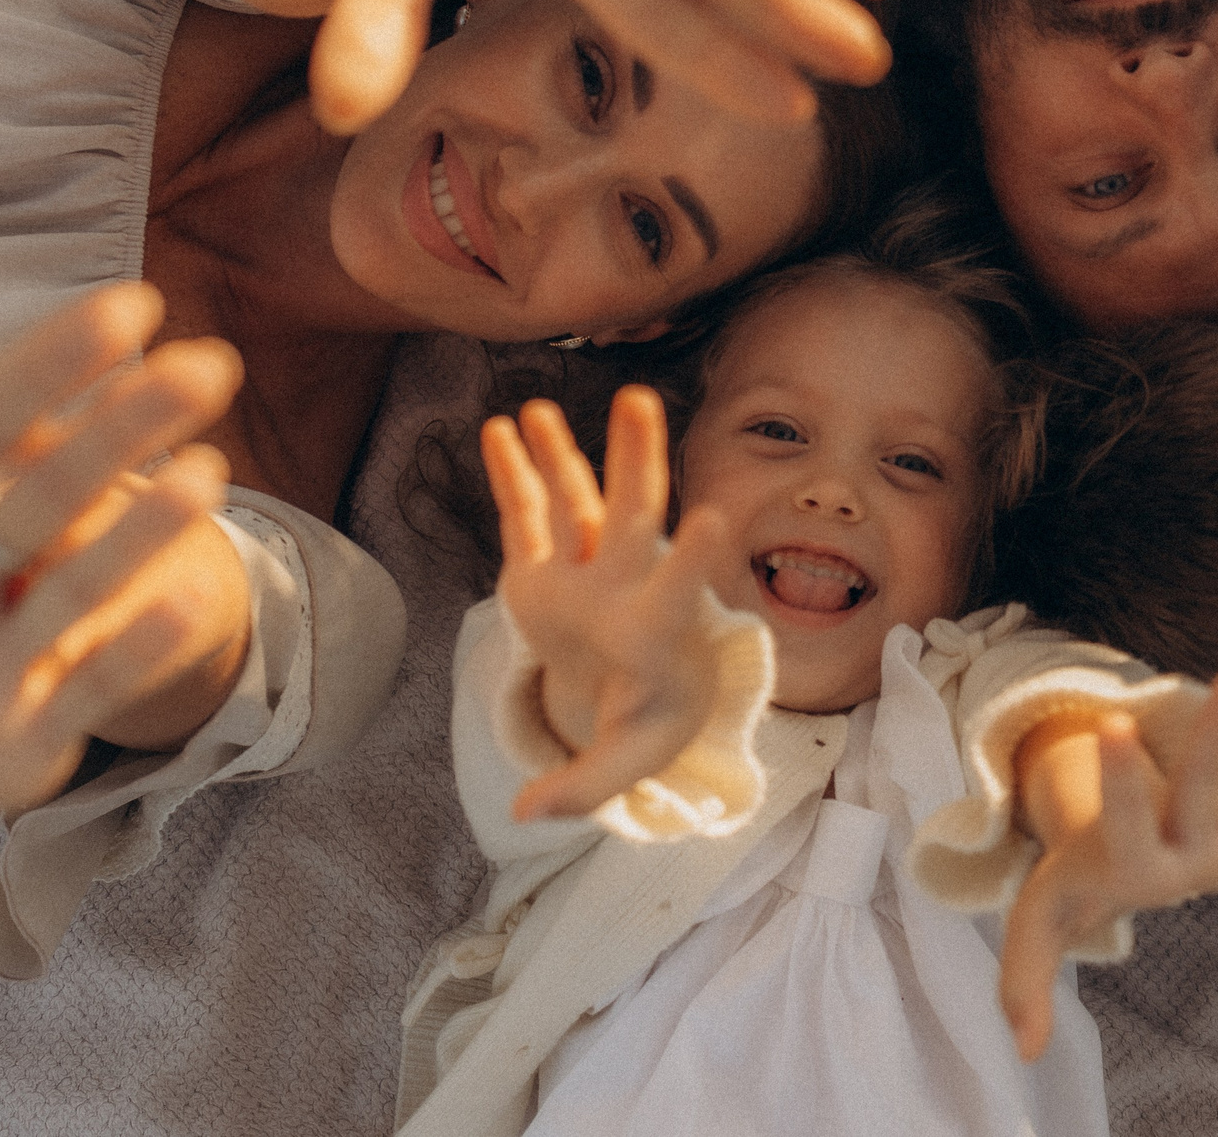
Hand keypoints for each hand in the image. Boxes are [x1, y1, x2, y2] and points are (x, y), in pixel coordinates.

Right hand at [0, 258, 250, 816]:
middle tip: (210, 365)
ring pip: (69, 596)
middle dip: (119, 434)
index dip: (48, 364)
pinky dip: (134, 653)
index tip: (136, 303)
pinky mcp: (23, 737)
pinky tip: (192, 600)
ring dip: (140, 535)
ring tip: (214, 468)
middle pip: (33, 503)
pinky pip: (86, 691)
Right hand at [482, 386, 731, 819]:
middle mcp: (624, 583)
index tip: (717, 515)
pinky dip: (515, 473)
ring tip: (540, 405)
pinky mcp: (546, 571)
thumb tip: (528, 816)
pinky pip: (529, 514)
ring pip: (578, 499)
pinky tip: (500, 428)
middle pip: (634, 513)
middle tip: (639, 401)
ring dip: (562, 452)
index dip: (696, 558)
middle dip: (637, 460)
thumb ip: (584, 788)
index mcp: (656, 629)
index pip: (680, 589)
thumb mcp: (629, 760)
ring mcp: (585, 570)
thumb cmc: (649, 717)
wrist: (638, 687)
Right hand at [997, 668, 1217, 1059]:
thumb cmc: (1080, 880)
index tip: (1109, 725)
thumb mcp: (1039, 917)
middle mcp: (1195, 863)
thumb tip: (1027, 1052)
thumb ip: (1026, 977)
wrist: (1134, 872)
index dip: (1119, 782)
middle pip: (1205, 795)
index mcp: (1137, 875)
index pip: (1127, 829)